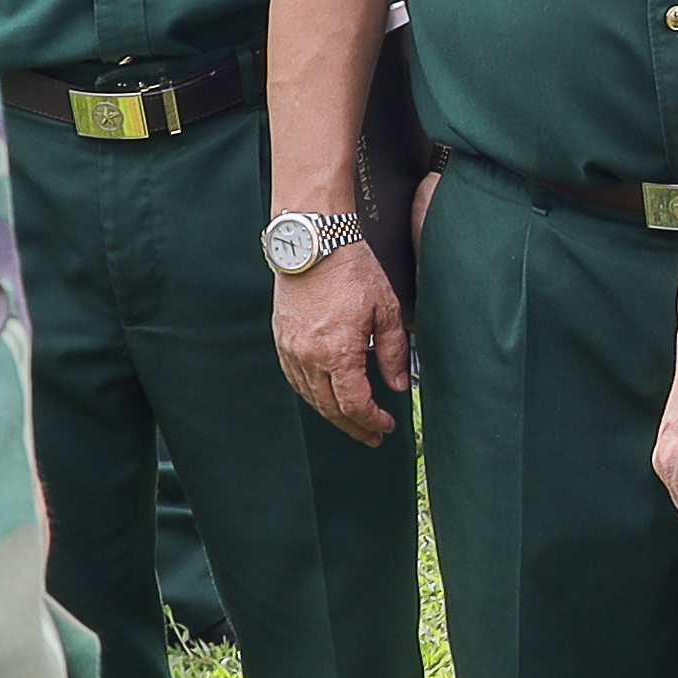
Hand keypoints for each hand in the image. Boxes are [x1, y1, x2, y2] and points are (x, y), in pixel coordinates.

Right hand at [274, 242, 409, 445]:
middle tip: (371, 436)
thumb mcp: (387, 310)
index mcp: (337, 352)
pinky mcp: (280, 338)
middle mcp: (308, 356)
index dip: (372, 421)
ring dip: (331, 413)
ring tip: (351, 420)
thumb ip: (393, 352)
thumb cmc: (352, 269)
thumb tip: (397, 384)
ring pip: (309, 396)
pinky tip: (325, 396)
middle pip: (329, 408)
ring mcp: (290, 348)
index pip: (354, 404)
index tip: (386, 427)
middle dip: (353, 426)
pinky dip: (311, 393)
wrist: (315, 241)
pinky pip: (294, 378)